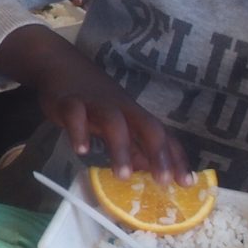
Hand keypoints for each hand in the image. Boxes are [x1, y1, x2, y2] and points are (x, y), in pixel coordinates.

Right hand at [0, 25, 191, 185]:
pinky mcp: (69, 102)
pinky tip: (80, 151)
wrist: (60, 63)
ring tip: (122, 176)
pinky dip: (79, 132)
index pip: (162, 136)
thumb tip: (149, 170)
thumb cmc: (93, 98)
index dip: (175, 158)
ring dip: (120, 148)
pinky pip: (76, 115)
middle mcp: (120, 108)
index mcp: (134, 114)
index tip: (187, 184)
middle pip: (146, 126)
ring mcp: (95, 104)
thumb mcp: (117, 120)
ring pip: (113, 122)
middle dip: (158, 153)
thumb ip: (133, 145)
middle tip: (163, 182)